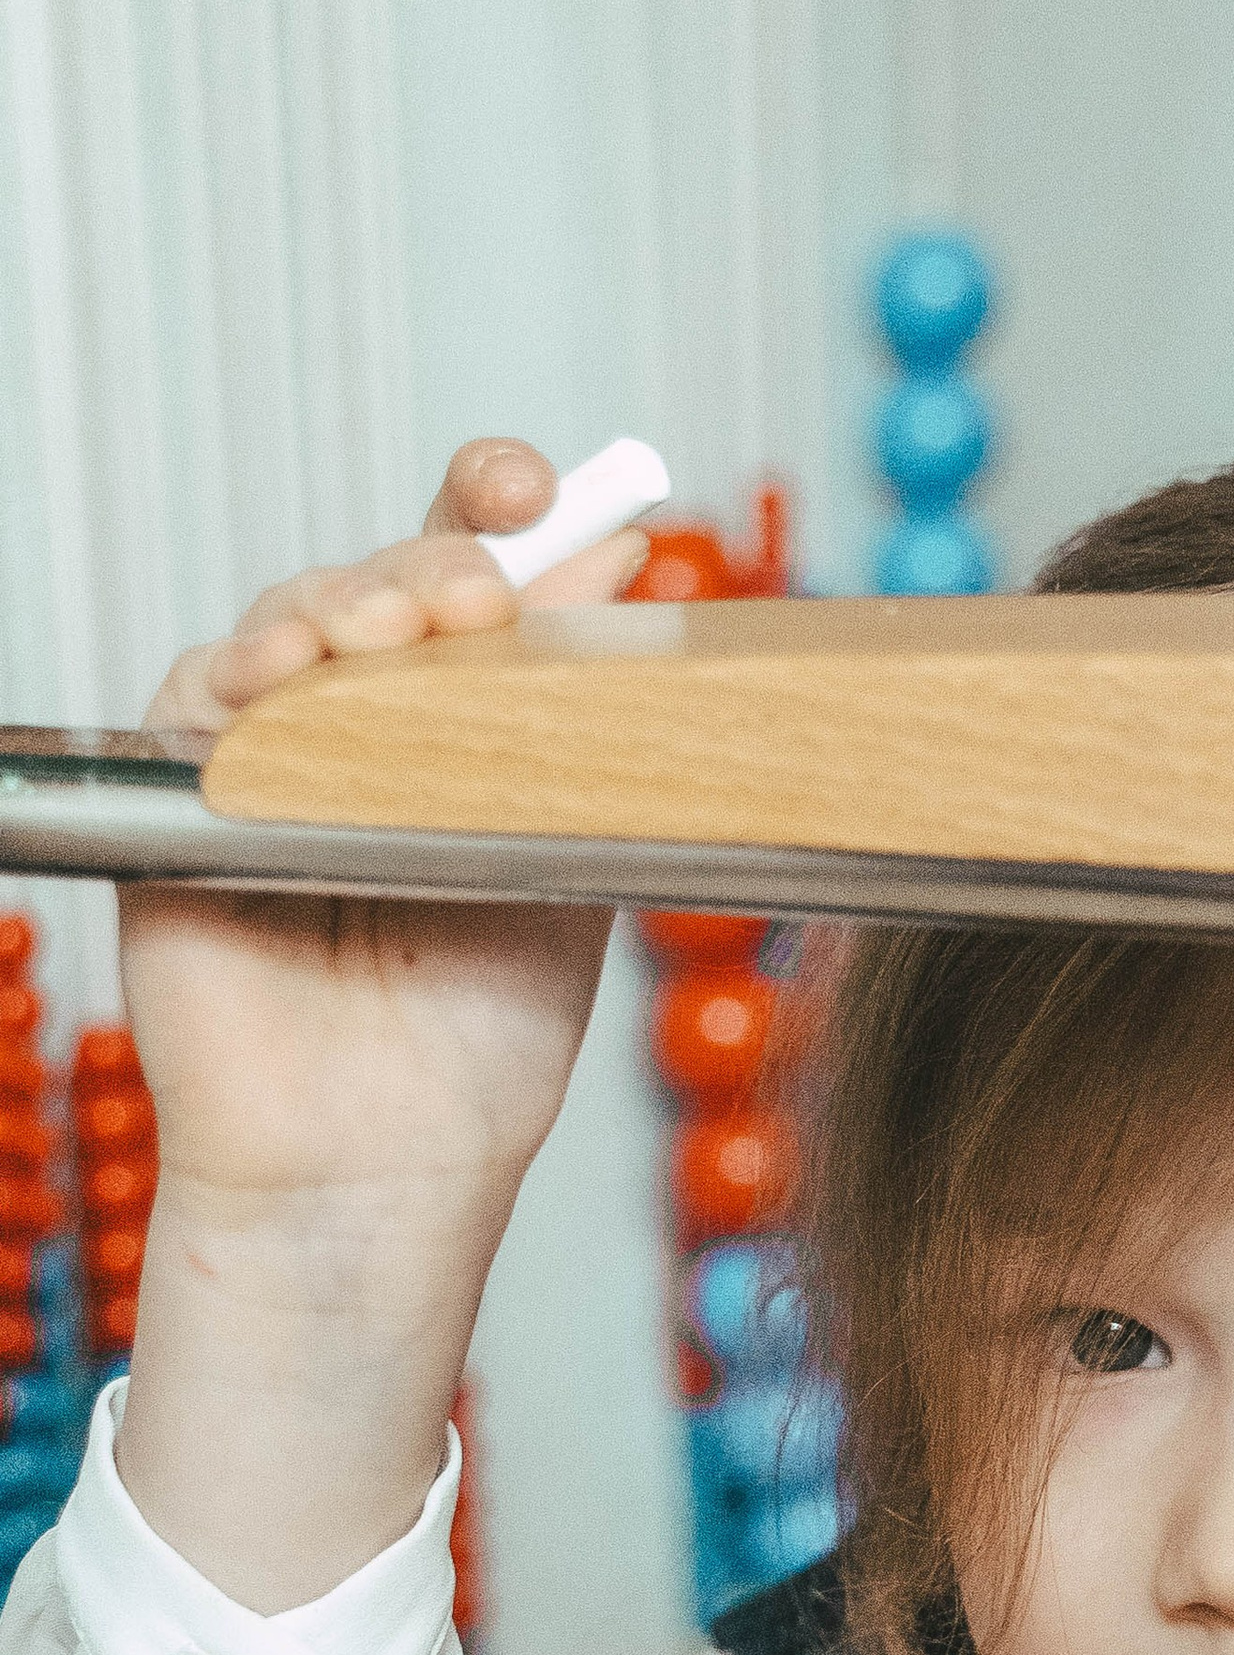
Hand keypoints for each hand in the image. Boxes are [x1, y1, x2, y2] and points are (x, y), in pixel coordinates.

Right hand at [117, 441, 649, 1610]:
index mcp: (468, 728)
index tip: (545, 489)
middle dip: (434, 561)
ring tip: (396, 630)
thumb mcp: (568, 853)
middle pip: (387, 579)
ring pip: (290, 621)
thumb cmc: (477, 1047)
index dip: (497, 506)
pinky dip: (243, 678)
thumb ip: (586, 715)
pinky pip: (197, 698)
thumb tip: (626, 564)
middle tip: (477, 593)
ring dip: (342, 603)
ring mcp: (272, 756)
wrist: (385, 1165)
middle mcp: (367, 725)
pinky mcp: (186, 799)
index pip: (475, 571)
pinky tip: (287, 681)